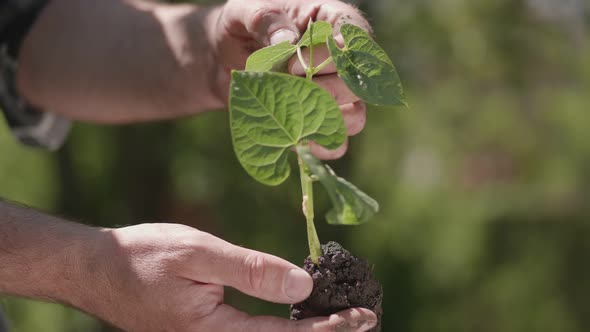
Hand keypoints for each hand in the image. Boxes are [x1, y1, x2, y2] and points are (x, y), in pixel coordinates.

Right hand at [86, 223, 376, 331]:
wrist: (97, 268)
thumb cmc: (143, 256)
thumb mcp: (198, 253)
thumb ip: (250, 271)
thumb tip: (302, 286)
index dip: (328, 328)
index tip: (361, 316)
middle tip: (365, 318)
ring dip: (307, 330)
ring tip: (341, 315)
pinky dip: (283, 326)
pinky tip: (298, 310)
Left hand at [209, 0, 372, 159]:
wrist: (223, 58)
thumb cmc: (243, 26)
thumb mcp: (246, 12)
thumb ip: (266, 20)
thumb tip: (289, 43)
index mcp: (333, 22)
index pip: (354, 39)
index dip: (328, 56)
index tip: (291, 63)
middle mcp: (343, 61)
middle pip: (356, 83)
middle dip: (324, 91)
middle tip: (287, 90)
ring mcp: (336, 95)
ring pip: (355, 116)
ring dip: (324, 121)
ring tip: (291, 115)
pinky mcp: (320, 122)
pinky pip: (336, 142)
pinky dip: (320, 146)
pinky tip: (297, 141)